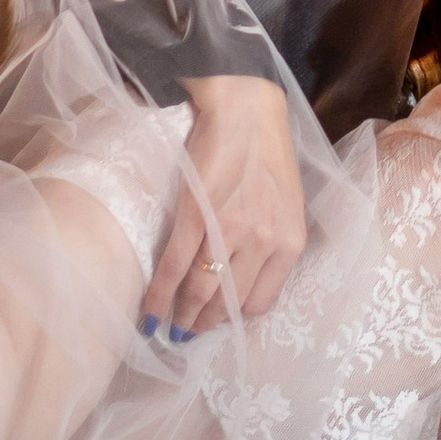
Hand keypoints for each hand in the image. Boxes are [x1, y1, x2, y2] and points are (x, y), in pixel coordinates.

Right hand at [145, 73, 308, 339]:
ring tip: (171, 328)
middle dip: (205, 323)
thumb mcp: (287, 202)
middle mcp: (263, 242)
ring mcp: (228, 232)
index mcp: (289, 241)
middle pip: (229, 303)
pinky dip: (159, 297)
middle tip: (189, 332)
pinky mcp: (196, 218)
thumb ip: (275, 240)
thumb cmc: (266, 152)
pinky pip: (174, 270)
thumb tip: (249, 275)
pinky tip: (151, 315)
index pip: (260, 302)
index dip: (235, 317)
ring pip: (201, 291)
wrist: (244, 107)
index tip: (220, 321)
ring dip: (182, 317)